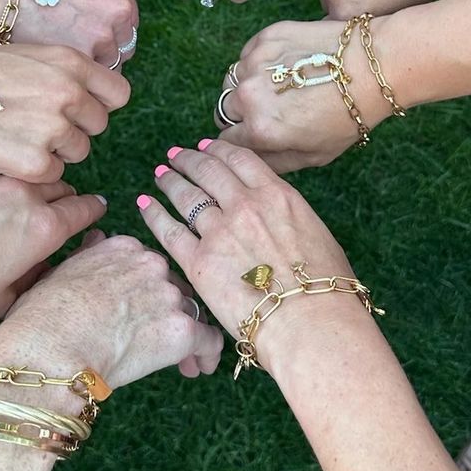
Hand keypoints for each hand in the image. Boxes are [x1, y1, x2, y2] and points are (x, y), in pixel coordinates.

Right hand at [0, 0, 137, 67]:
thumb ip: (97, 0)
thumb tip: (105, 31)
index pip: (127, 20)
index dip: (108, 34)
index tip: (90, 42)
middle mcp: (120, 5)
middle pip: (125, 44)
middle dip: (104, 53)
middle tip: (77, 59)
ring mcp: (107, 31)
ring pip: (112, 64)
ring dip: (92, 69)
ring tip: (65, 65)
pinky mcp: (89, 55)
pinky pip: (94, 79)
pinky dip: (80, 79)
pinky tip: (60, 70)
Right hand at [0, 43, 130, 182]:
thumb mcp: (25, 55)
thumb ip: (61, 73)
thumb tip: (86, 94)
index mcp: (70, 62)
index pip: (117, 93)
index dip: (100, 103)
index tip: (83, 109)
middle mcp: (69, 94)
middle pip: (98, 125)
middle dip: (75, 128)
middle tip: (39, 126)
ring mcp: (55, 130)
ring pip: (77, 152)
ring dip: (55, 150)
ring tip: (17, 136)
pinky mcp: (36, 163)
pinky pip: (53, 174)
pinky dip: (34, 170)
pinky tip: (7, 152)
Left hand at [0, 168, 107, 334]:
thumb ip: (28, 285)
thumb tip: (39, 273)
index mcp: (44, 229)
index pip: (84, 210)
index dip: (91, 212)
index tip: (94, 211)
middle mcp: (26, 193)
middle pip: (60, 186)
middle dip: (62, 198)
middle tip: (54, 212)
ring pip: (26, 173)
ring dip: (30, 185)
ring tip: (17, 202)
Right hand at [0, 233, 222, 387]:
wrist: (49, 349)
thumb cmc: (41, 316)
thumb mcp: (59, 272)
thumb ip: (87, 254)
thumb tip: (96, 238)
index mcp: (123, 247)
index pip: (148, 268)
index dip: (148, 293)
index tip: (143, 314)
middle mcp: (151, 264)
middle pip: (173, 289)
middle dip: (169, 314)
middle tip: (160, 342)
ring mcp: (168, 296)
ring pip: (191, 313)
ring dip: (187, 335)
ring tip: (182, 363)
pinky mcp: (181, 330)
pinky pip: (208, 340)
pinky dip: (206, 354)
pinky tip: (199, 367)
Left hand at [135, 140, 355, 353]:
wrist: (310, 323)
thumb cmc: (325, 290)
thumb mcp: (317, 236)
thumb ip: (290, 219)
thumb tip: (280, 221)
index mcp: (277, 196)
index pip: (240, 160)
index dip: (218, 150)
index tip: (205, 147)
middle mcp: (245, 205)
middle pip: (208, 171)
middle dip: (189, 160)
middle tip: (176, 156)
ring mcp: (219, 232)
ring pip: (186, 195)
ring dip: (171, 181)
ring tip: (161, 175)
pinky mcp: (198, 262)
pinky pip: (168, 230)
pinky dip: (154, 213)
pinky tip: (145, 204)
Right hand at [215, 17, 391, 171]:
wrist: (372, 68)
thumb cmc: (348, 115)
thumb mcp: (314, 155)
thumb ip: (274, 162)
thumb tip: (246, 158)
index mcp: (260, 130)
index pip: (225, 140)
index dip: (241, 139)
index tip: (255, 133)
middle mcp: (249, 96)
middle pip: (225, 109)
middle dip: (242, 113)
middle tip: (272, 110)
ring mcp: (254, 63)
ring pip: (233, 80)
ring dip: (248, 85)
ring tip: (281, 87)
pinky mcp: (264, 38)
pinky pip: (247, 55)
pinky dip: (260, 63)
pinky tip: (288, 66)